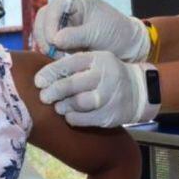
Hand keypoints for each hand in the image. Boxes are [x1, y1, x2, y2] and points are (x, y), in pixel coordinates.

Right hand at [32, 0, 149, 61]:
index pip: (54, 7)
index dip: (50, 23)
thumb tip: (55, 39)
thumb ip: (76, 35)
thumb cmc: (117, 35)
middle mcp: (70, 10)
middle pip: (44, 17)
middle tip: (51, 52)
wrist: (128, 47)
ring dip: (47, 44)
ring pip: (44, 30)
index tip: (54, 41)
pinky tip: (60, 58)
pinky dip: (52, 50)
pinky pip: (51, 42)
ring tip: (58, 56)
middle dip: (44, 35)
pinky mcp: (66, 37)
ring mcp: (66, 23)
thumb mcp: (98, 34)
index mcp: (79, 2)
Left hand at [34, 51, 159, 126]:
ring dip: (64, 106)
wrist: (140, 91)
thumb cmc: (108, 75)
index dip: (51, 73)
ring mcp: (109, 95)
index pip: (69, 63)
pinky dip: (74, 118)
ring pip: (79, 102)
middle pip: (72, 84)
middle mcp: (104, 76)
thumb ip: (74, 66)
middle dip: (54, 91)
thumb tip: (43, 75)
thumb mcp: (96, 62)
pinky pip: (87, 119)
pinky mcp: (111, 114)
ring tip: (57, 107)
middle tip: (43, 97)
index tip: (38, 81)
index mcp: (97, 59)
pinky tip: (69, 116)